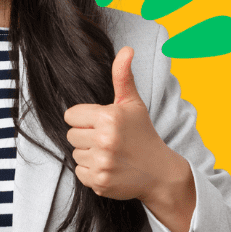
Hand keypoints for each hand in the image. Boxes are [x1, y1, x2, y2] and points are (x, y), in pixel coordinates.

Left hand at [64, 46, 178, 202]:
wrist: (159, 173)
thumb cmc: (143, 134)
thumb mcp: (133, 104)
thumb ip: (122, 76)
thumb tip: (126, 49)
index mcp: (109, 117)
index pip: (71, 115)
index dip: (84, 118)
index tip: (101, 123)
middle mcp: (104, 140)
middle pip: (71, 135)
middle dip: (86, 136)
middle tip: (107, 140)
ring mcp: (102, 163)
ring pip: (75, 153)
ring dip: (88, 154)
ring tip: (110, 154)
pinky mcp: (99, 182)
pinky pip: (79, 172)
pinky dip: (91, 171)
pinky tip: (109, 167)